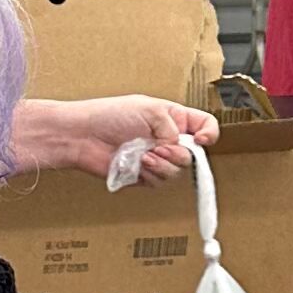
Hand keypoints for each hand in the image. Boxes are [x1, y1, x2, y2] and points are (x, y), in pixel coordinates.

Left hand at [8, 94, 218, 180]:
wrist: (83, 136)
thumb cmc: (109, 115)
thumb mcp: (150, 109)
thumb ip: (174, 128)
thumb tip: (181, 146)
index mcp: (173, 119)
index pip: (204, 126)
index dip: (209, 135)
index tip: (200, 141)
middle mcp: (167, 140)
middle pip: (192, 155)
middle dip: (178, 154)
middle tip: (160, 148)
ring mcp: (156, 159)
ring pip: (176, 172)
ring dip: (161, 165)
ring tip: (143, 155)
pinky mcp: (144, 176)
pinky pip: (159, 182)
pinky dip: (150, 174)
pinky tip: (136, 164)